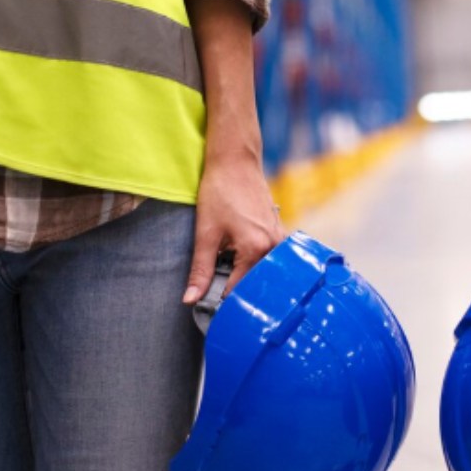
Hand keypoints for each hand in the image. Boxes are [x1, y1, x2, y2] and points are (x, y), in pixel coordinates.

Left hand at [184, 148, 285, 303]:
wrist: (235, 160)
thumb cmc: (219, 191)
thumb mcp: (205, 233)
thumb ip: (200, 269)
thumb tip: (190, 298)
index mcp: (256, 249)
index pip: (240, 289)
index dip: (222, 300)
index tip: (210, 309)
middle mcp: (274, 246)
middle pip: (257, 283)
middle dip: (238, 292)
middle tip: (219, 296)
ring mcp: (280, 239)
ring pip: (265, 272)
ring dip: (248, 278)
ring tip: (230, 279)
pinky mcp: (279, 232)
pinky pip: (271, 258)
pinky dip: (256, 265)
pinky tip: (241, 261)